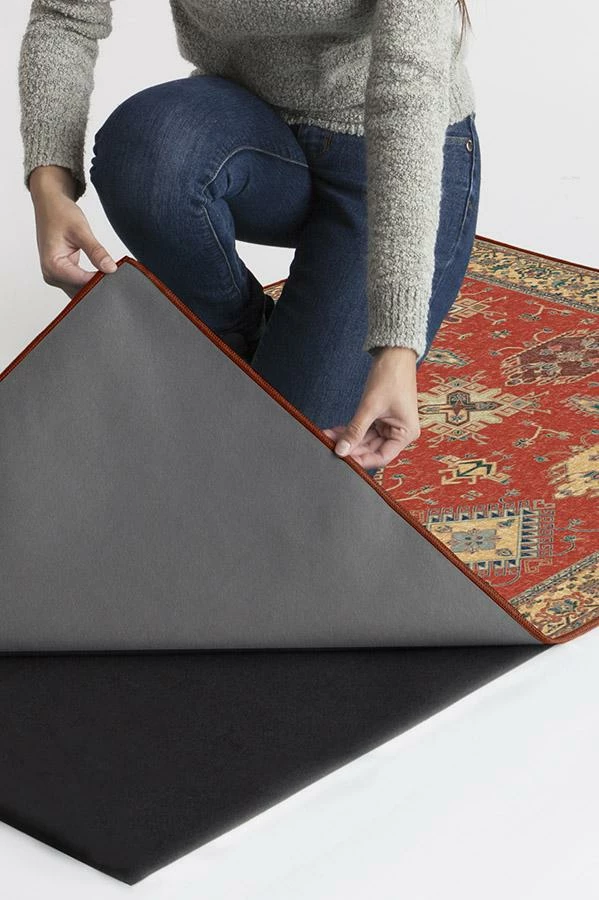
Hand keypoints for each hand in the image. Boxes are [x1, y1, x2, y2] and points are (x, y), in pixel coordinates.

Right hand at [28, 164, 116, 297]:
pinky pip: (79, 284)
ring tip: (109, 270)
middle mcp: (51, 275)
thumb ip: (96, 251)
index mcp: (52, 266)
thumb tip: (111, 268)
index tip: (117, 274)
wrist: (50, 204)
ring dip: (95, 283)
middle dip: (99, 284)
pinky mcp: (62, 274)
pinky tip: (102, 273)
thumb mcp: (81, 230)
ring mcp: (56, 277)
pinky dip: (91, 280)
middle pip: (80, 290)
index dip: (101, 280)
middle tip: (117, 273)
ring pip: (80, 290)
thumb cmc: (60, 213)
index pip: (82, 283)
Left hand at [322, 346, 420, 470]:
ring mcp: (390, 425)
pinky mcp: (382, 417)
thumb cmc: (391, 377)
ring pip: (366, 440)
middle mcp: (400, 432)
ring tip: (329, 437)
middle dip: (351, 448)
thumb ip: (356, 430)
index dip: (362, 460)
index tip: (344, 460)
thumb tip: (342, 450)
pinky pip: (365, 429)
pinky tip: (336, 430)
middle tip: (331, 447)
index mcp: (406, 434)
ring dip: (348, 438)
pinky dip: (351, 430)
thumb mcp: (370, 407)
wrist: (394, 354)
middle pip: (372, 449)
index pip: (381, 457)